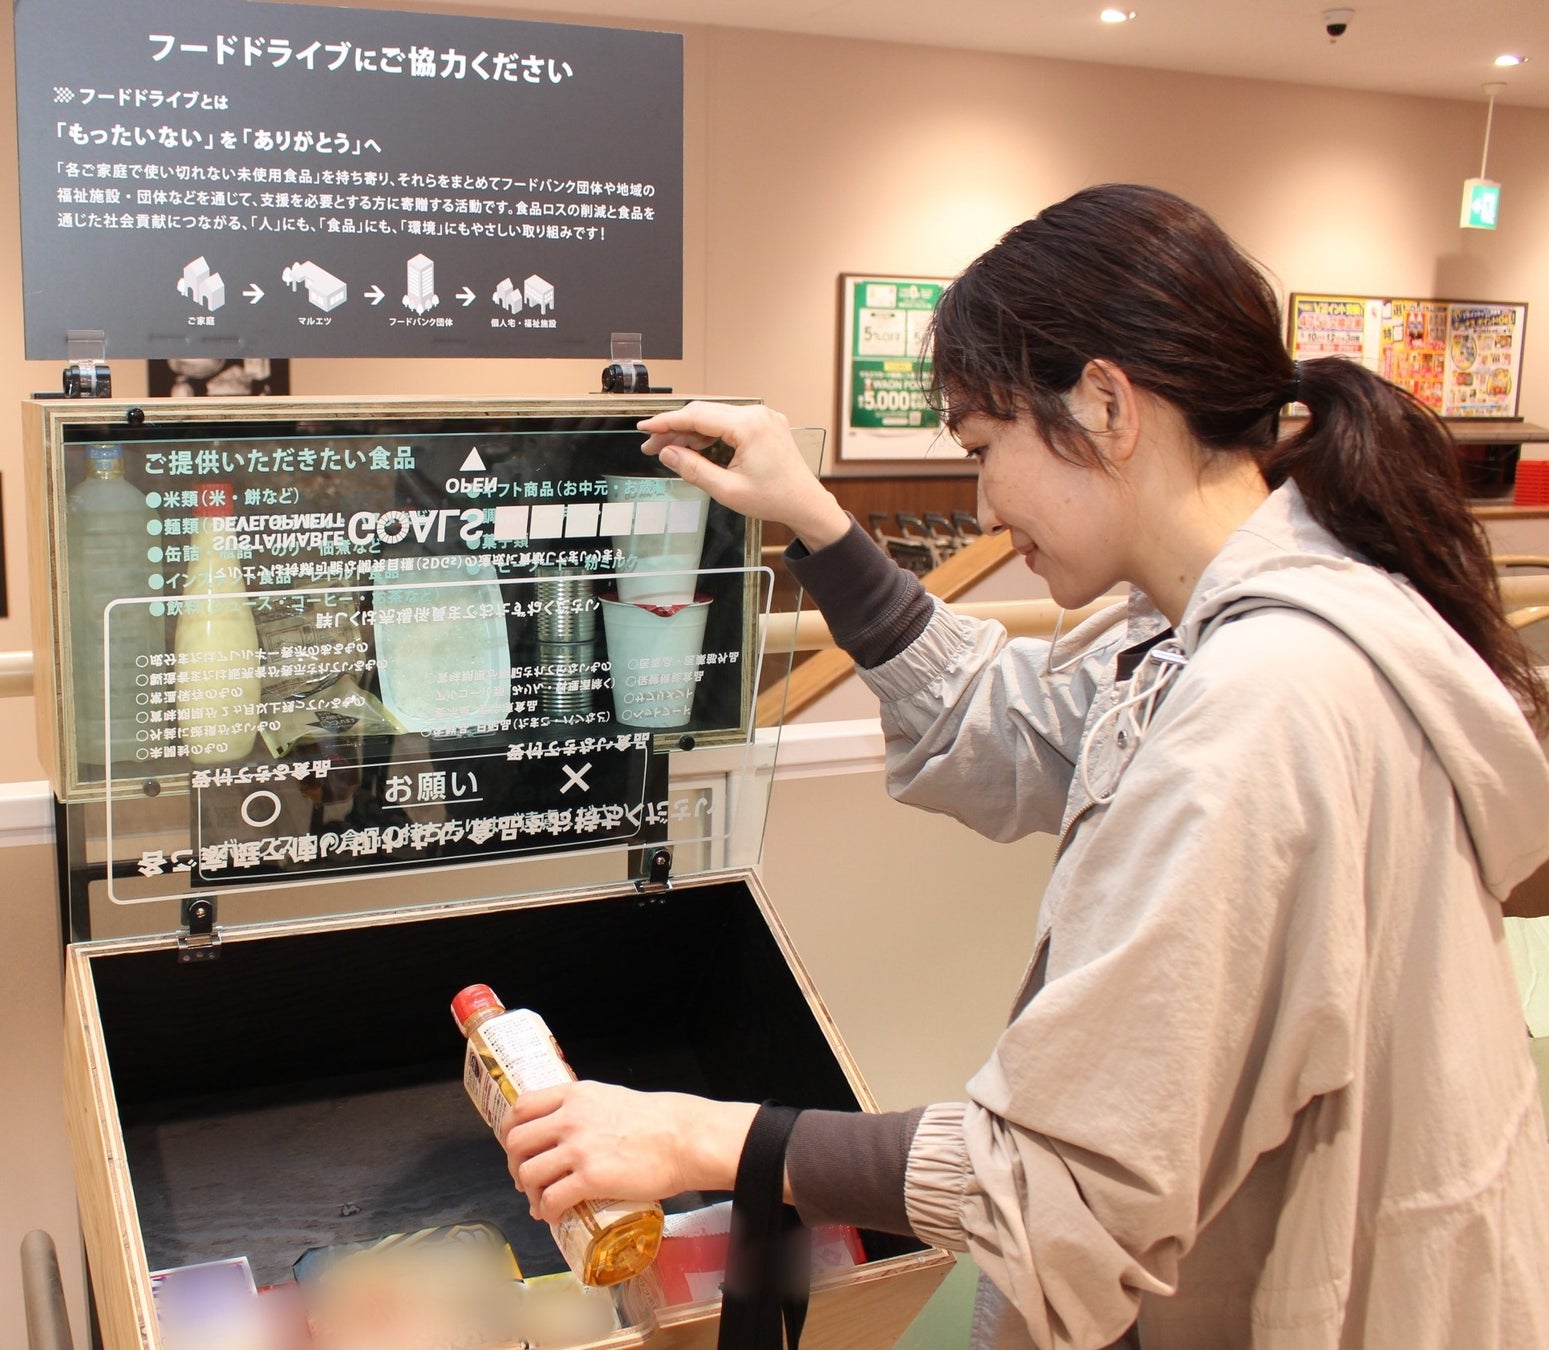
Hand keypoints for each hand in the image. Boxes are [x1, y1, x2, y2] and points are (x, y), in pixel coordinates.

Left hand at [502, 1080, 758, 1222]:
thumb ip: (585, 1107)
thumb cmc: (657, 1119)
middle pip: (518, 1142)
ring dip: (529, 1192)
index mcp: (575, 1095)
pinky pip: (551, 1199)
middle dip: (515, 1165)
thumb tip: (568, 1124)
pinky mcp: (590, 1179)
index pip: (522, 1107)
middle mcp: (570, 1118)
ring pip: (529, 1173)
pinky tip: (553, 1216)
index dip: (510, 1131)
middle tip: (526, 1180)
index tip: (515, 1146)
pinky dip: (546, 1211)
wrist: (683, 1138)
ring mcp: (579, 1149)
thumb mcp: (611, 1097)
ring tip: (540, 1202)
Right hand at [637, 401, 849, 550]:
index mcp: (748, 426)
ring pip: (715, 418)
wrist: (806, 504)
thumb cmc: (775, 499)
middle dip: (675, 429)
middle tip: (652, 446)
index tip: (645, 428)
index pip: (696, 416)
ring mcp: (762, 418)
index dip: (666, 422)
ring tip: (669, 450)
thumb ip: (693, 469)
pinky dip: (710, 434)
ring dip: (691, 432)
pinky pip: (729, 423)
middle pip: (704, 413)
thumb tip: (667, 453)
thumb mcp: (727, 490)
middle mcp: (757, 414)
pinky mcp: (764, 425)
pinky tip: (694, 448)